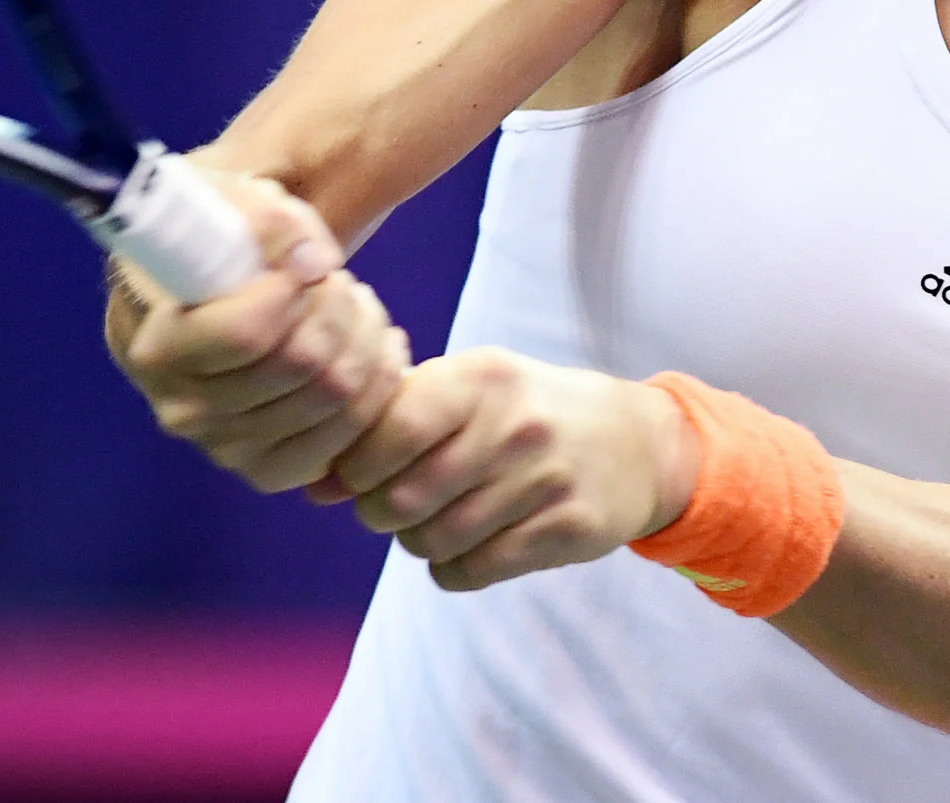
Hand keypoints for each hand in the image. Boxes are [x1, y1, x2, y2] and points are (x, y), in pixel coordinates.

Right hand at [106, 169, 409, 494]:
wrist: (207, 284)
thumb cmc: (216, 237)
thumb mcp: (229, 200)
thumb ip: (266, 219)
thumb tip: (314, 265)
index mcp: (155, 345)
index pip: (244, 335)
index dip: (293, 292)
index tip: (305, 261)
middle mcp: (182, 409)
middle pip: (300, 367)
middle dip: (338, 307)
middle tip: (337, 279)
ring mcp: (223, 447)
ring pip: (333, 399)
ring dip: (365, 338)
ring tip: (355, 303)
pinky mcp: (266, 468)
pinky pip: (344, 442)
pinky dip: (377, 387)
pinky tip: (373, 346)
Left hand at [330, 346, 698, 591]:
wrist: (635, 442)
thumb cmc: (525, 412)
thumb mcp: (468, 392)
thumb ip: (393, 424)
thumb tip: (314, 485)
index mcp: (480, 377)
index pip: (389, 431)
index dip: (358, 466)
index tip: (361, 474)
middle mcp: (513, 425)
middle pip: (400, 498)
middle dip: (381, 512)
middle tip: (394, 505)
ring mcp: (544, 479)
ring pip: (432, 541)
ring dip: (419, 542)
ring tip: (436, 521)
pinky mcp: (566, 530)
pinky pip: (472, 571)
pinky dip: (454, 568)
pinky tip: (470, 545)